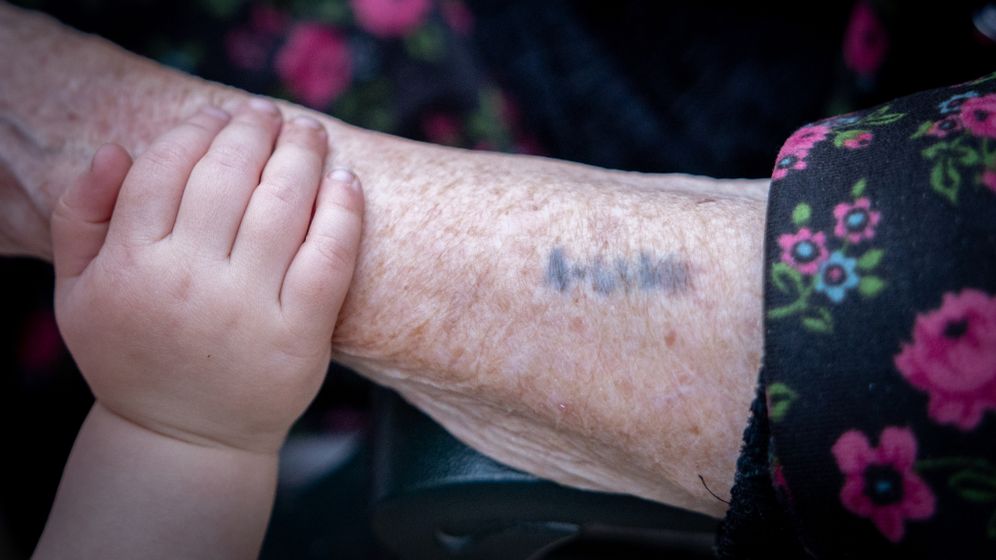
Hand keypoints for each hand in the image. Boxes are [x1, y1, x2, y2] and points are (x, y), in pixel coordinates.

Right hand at [50, 99, 364, 453]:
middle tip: (270, 112)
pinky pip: (330, 255)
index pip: (167, 167)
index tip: (219, 114)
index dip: (198, 129)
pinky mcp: (300, 334)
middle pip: (230, 175)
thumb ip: (81, 216)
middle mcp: (189, 280)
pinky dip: (343, 209)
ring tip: (308, 132)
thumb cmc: (133, 354)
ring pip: (284, 204)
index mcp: (131, 263)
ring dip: (302, 153)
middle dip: (254, 129)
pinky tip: (347, 179)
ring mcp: (249, 308)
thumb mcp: (78, 292)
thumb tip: (115, 147)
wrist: (185, 440)